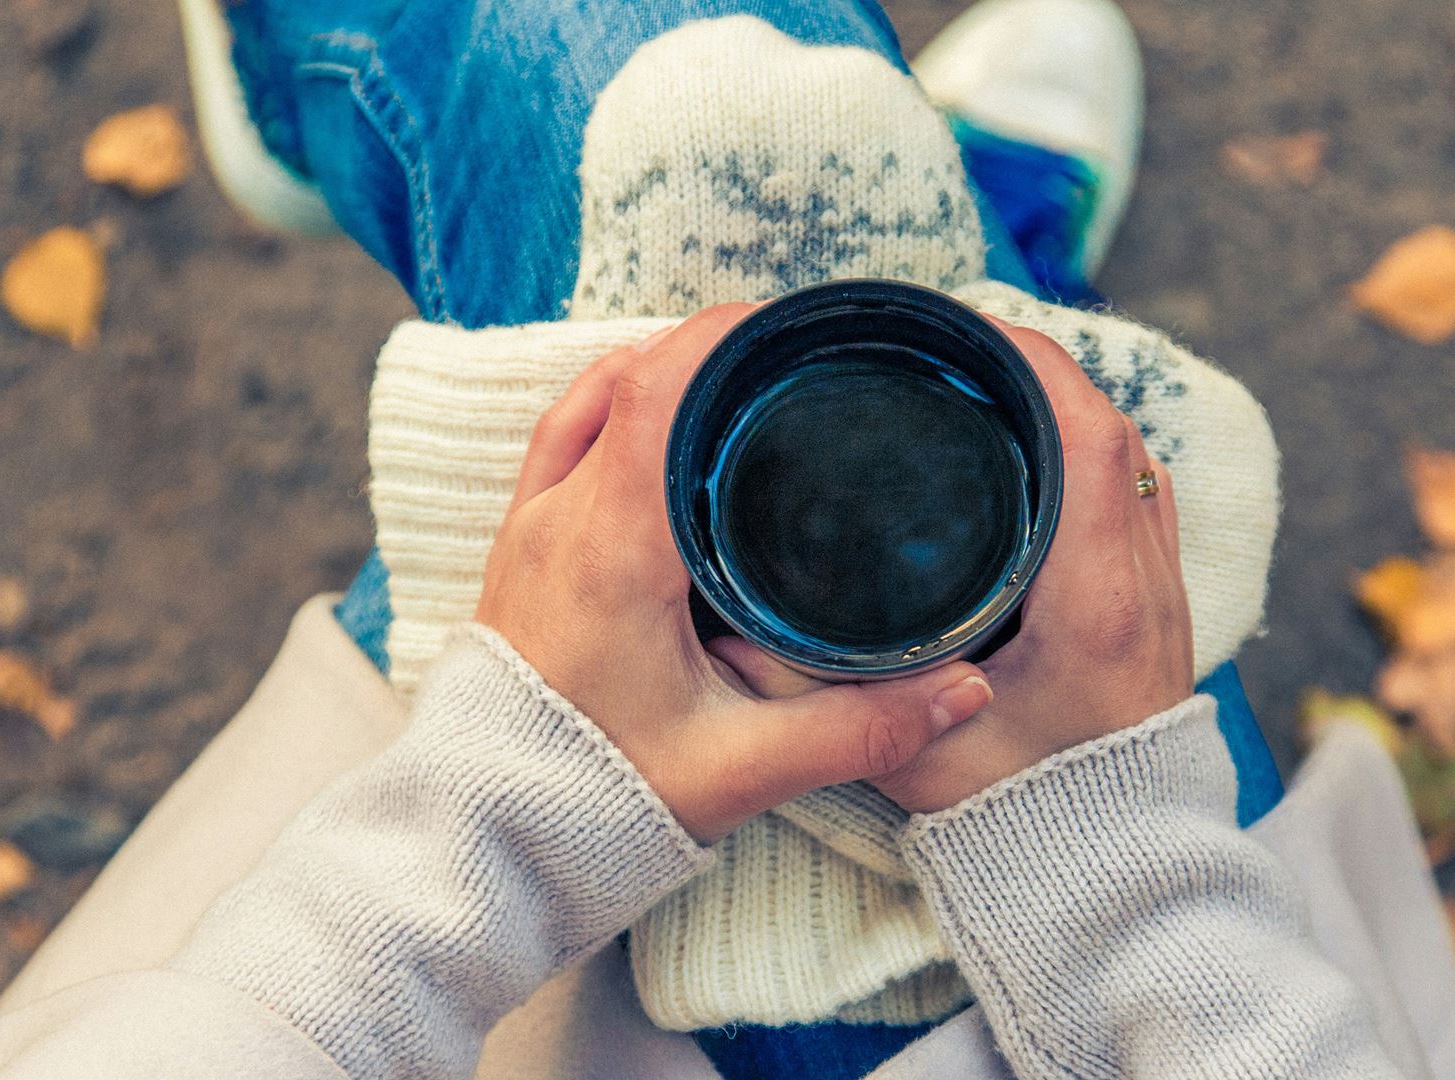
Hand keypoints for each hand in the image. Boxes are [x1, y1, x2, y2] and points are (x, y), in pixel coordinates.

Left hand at [475, 306, 995, 842]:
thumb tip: (966, 688)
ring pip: (588, 400)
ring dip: (659, 372)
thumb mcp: (740, 769)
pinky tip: (665, 425)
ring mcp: (529, 530)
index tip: (790, 321)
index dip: (721, 337)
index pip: (657, 392)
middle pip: (628, 378)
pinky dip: (615, 408)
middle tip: (791, 348)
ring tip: (739, 374)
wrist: (488, 838)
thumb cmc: (597, 801)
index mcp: (612, 549)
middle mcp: (559, 520)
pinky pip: (562, 440)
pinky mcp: (519, 551)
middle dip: (709, 347)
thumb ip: (858, 728)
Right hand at [709, 320, 1194, 813]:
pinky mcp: (1159, 606)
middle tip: (952, 346)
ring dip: (1065, 407)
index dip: (1030, 362)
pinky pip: (1138, 493)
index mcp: (1092, 601)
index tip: (962, 329)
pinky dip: (1089, 453)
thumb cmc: (1025, 820)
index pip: (1086, 437)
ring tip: (982, 383)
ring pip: (1130, 455)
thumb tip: (732, 635)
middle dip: (1035, 368)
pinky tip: (1029, 455)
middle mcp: (1141, 581)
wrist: (1116, 870)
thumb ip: (823, 699)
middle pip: (1110, 425)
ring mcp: (1161, 591)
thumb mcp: (909, 760)